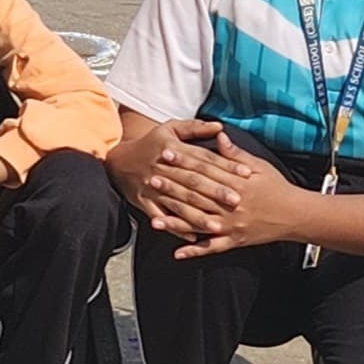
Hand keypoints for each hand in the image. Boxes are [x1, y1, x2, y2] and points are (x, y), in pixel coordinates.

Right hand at [111, 118, 256, 237]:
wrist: (117, 160)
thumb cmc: (150, 143)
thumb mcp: (170, 128)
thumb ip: (196, 127)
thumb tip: (219, 126)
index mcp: (173, 149)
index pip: (205, 158)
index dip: (226, 165)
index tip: (246, 172)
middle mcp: (164, 169)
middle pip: (194, 182)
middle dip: (216, 192)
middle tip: (237, 201)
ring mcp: (153, 188)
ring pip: (179, 203)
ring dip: (198, 216)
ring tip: (217, 226)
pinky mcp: (144, 202)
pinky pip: (162, 217)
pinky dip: (176, 228)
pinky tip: (192, 236)